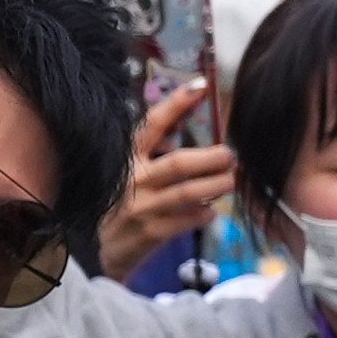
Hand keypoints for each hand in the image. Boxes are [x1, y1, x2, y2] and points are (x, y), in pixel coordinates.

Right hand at [96, 80, 237, 276]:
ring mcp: (141, 208)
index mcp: (128, 158)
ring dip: (215, 185)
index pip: (152, 125)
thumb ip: (157, 151)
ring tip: (231, 180)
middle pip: (177, 162)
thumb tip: (191, 126)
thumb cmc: (126, 203)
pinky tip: (211, 211)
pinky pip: (187, 220)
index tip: (201, 86)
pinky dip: (204, 213)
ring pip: (186, 192)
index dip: (176, 104)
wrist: (106, 251)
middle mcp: (132, 180)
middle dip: (210, 158)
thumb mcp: (133, 173)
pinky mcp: (150, 233)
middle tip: (231, 155)